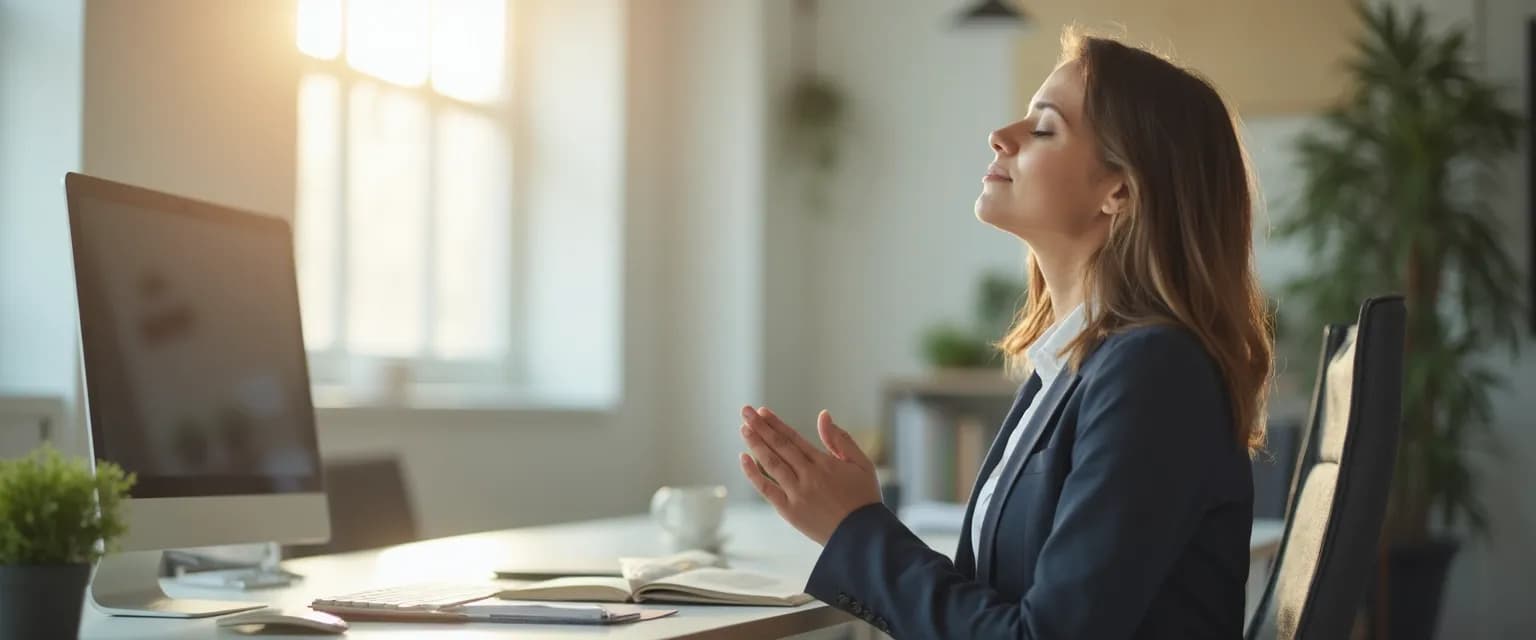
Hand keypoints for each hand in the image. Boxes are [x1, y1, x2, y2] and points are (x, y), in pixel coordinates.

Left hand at [737, 406, 882, 544]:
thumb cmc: (865, 498)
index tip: (762, 412)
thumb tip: (823, 415)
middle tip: (746, 412)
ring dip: (755, 444)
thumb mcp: (862, 464)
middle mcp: (808, 476)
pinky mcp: (789, 511)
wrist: (862, 536)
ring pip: (771, 464)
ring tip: (744, 428)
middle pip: (779, 446)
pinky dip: (754, 474)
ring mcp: (797, 494)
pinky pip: (766, 489)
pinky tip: (744, 459)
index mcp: (825, 463)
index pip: (793, 438)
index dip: (776, 424)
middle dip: (761, 427)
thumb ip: (841, 439)